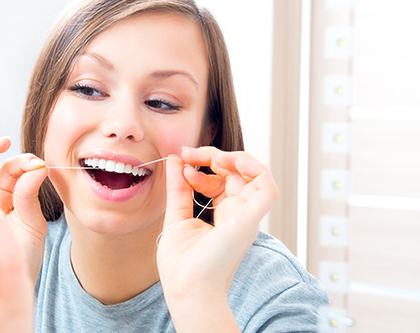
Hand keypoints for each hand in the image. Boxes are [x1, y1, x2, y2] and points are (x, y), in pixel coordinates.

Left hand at [156, 147, 277, 303]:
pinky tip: (228, 161)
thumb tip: (175, 160)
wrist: (186, 288)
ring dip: (236, 157)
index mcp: (224, 216)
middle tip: (188, 152)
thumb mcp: (176, 217)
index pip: (222, 181)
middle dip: (214, 156)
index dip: (202, 166)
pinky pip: (267, 187)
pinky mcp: (250, 219)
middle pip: (238, 174)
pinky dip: (254, 168)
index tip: (181, 162)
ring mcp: (247, 216)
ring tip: (210, 156)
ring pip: (257, 175)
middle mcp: (239, 215)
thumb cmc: (181, 264)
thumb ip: (178, 189)